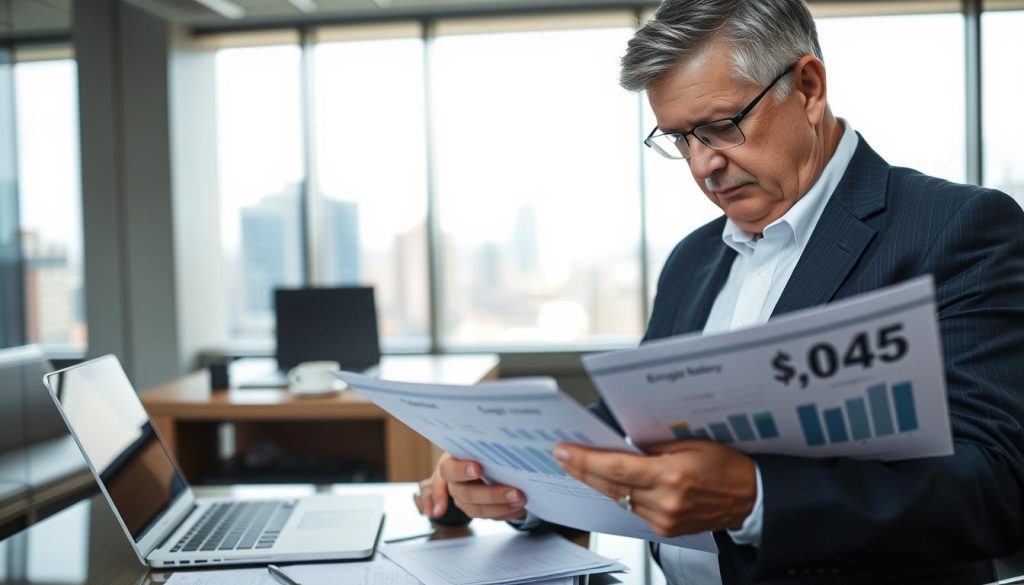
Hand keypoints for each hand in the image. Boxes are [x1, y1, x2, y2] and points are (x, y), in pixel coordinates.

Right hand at [413, 453, 527, 520]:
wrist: (473, 462)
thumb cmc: (475, 451)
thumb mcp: (474, 446)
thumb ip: (483, 449)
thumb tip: (497, 448)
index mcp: (449, 465)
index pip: (449, 470)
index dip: (461, 471)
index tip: (478, 469)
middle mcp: (453, 485)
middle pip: (466, 494)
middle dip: (492, 495)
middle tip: (516, 492)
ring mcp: (461, 500)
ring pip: (476, 510)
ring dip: (500, 508)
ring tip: (521, 502)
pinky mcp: (474, 510)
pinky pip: (488, 517)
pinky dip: (504, 514)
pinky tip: (518, 510)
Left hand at [554, 440, 755, 536]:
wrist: (750, 497)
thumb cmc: (727, 466)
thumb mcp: (691, 443)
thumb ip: (654, 446)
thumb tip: (622, 444)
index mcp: (672, 476)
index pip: (616, 469)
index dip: (586, 460)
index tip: (565, 451)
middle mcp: (666, 502)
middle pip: (611, 486)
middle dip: (582, 470)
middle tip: (562, 455)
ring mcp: (665, 520)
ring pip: (619, 499)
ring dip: (598, 483)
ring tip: (580, 465)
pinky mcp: (666, 530)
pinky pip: (633, 510)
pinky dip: (620, 495)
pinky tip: (610, 483)